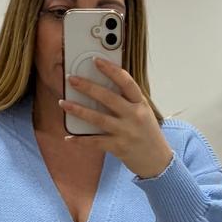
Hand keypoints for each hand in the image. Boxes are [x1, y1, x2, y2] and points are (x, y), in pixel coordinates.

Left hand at [61, 57, 174, 179]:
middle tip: (72, 79)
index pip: (126, 82)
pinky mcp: (118, 147)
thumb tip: (101, 88)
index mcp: (140, 104)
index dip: (111, 70)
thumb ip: (127, 101)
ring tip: (63, 103)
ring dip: (78, 110)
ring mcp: (126, 132)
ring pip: (98, 118)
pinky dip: (80, 140)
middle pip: (108, 98)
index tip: (96, 61)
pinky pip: (95, 142)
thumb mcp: (143, 113)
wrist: (158, 161)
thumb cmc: (148, 134)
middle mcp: (134, 116)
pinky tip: (68, 137)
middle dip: (87, 87)